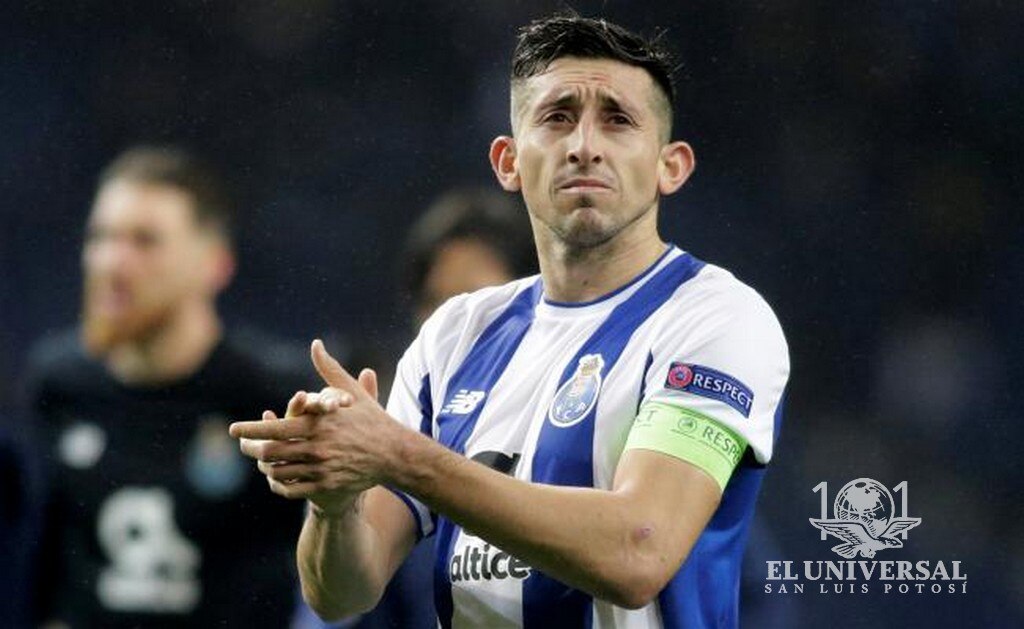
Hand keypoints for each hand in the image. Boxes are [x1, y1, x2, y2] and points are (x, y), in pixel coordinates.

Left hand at [229, 340, 397, 514]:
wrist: (394, 455)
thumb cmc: (372, 420)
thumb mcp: (351, 393)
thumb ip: (329, 369)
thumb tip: (316, 344)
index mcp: (318, 424)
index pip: (273, 428)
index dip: (250, 429)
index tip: (233, 429)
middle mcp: (316, 448)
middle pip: (269, 452)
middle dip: (251, 449)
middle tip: (243, 446)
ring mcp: (320, 469)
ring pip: (278, 472)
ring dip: (264, 467)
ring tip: (259, 460)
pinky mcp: (326, 487)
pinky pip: (291, 489)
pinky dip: (279, 484)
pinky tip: (277, 477)